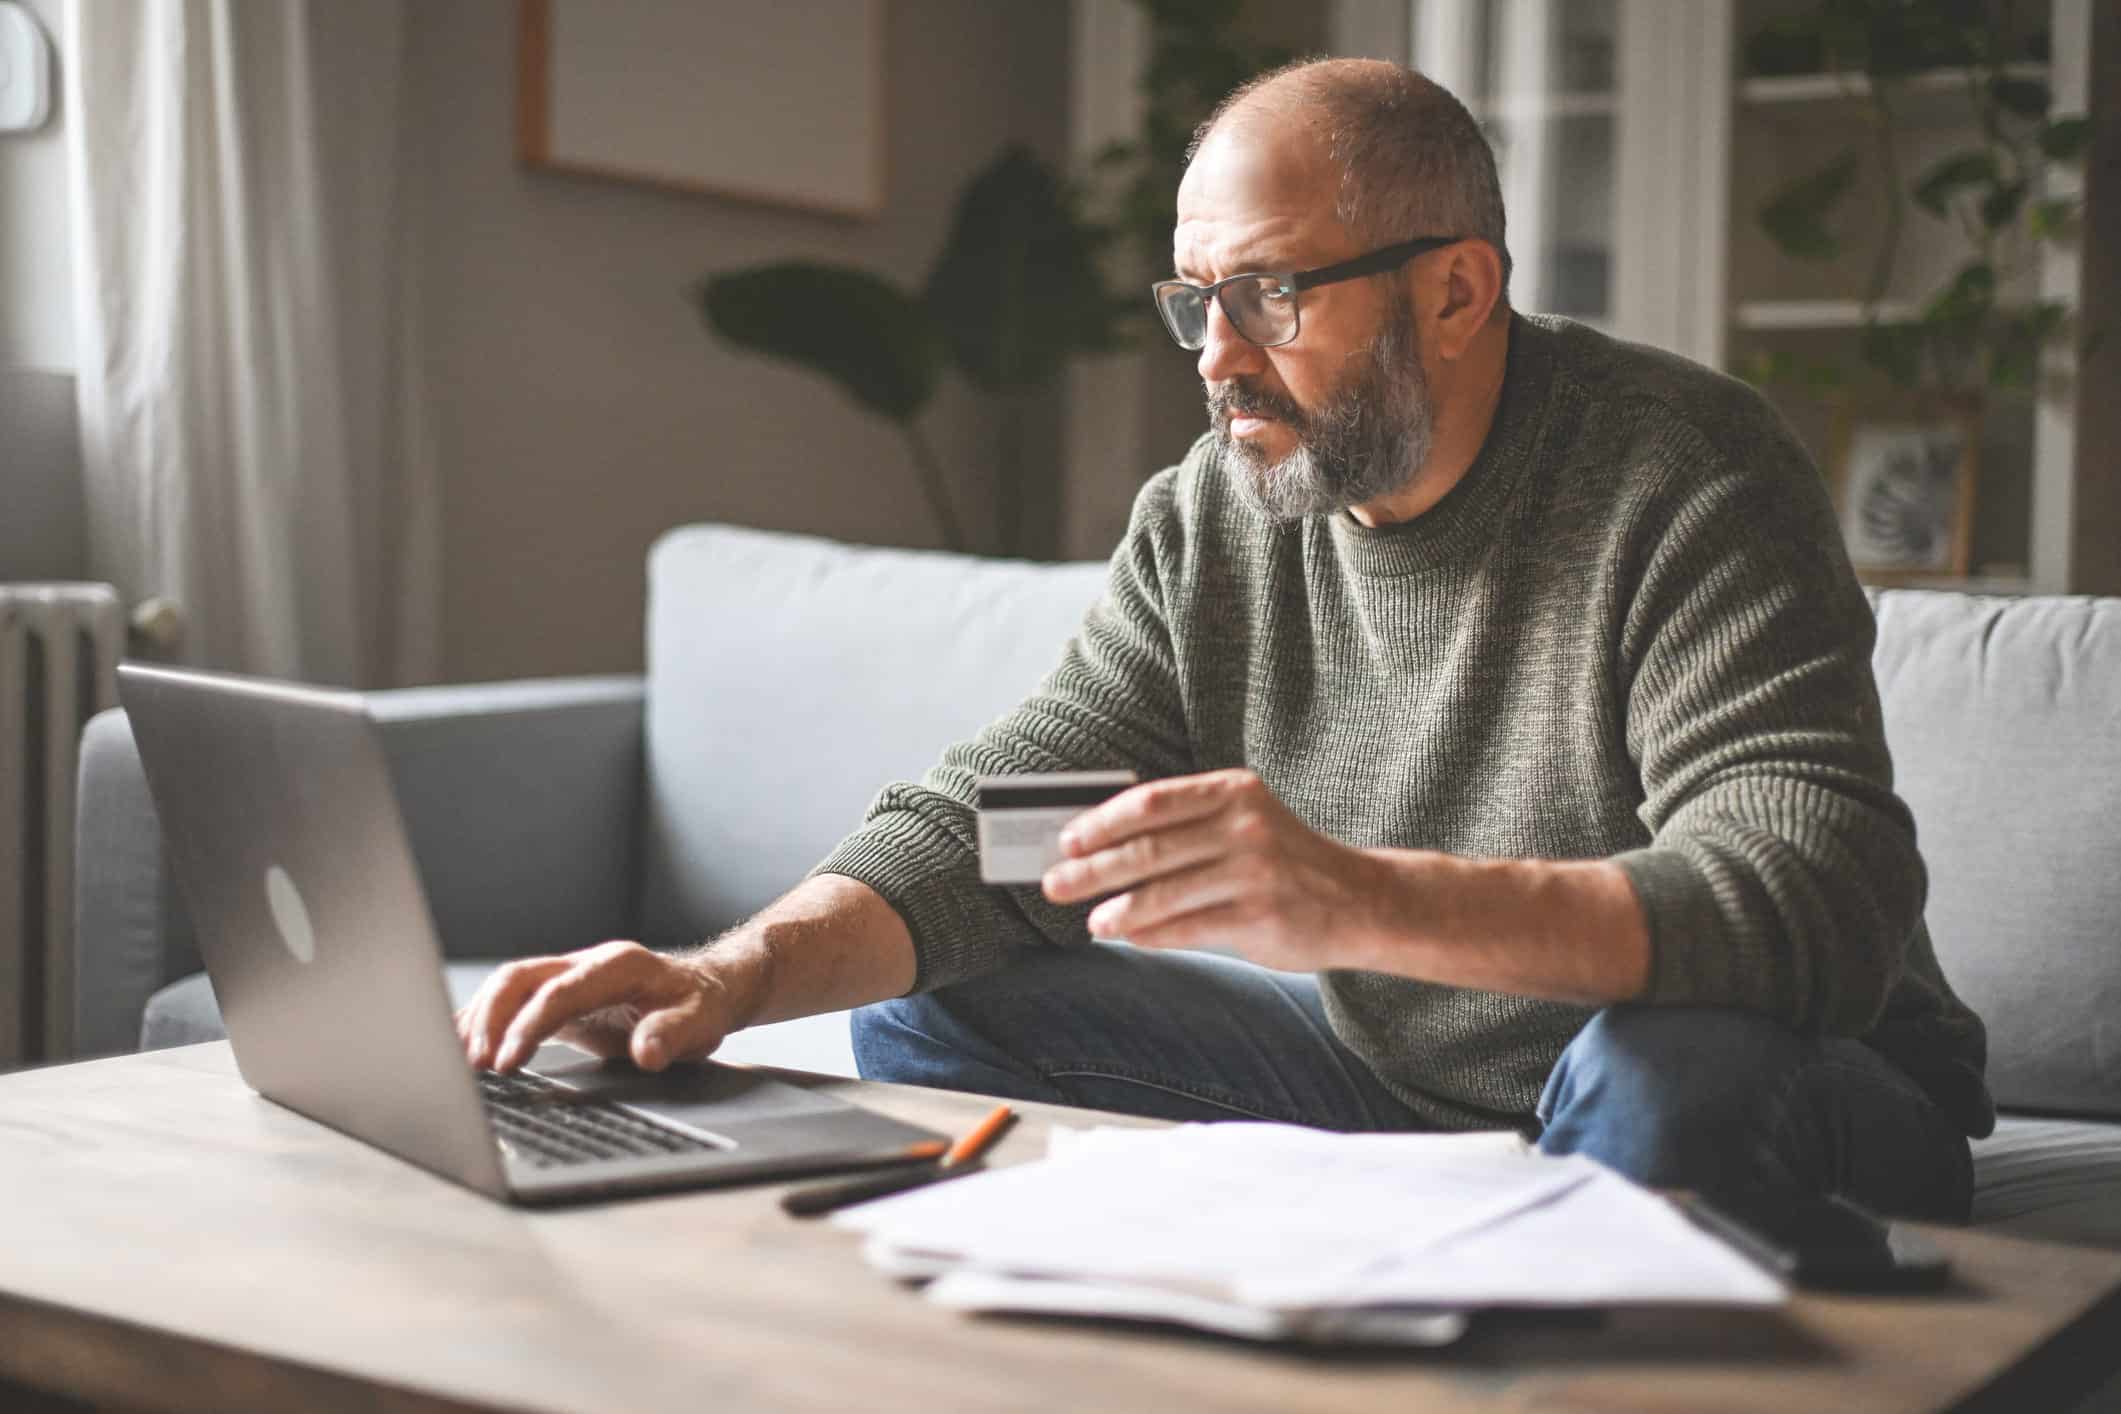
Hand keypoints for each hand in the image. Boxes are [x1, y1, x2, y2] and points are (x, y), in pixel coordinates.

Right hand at [453, 940, 751, 1073]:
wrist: (707, 989)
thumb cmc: (701, 1007)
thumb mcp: (700, 1024)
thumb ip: (671, 1036)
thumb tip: (649, 1052)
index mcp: (618, 966)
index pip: (558, 992)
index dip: (528, 1026)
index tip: (507, 1062)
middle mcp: (587, 964)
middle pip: (520, 978)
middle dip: (491, 1018)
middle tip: (476, 1065)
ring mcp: (570, 976)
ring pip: (510, 985)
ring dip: (481, 1019)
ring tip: (462, 1060)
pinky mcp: (561, 996)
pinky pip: (514, 1000)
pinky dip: (486, 1019)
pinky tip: (464, 1044)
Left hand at [1039, 768, 1394, 971]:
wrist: (1360, 901)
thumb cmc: (1284, 862)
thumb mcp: (1244, 823)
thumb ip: (1186, 829)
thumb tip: (1103, 847)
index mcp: (1233, 791)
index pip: (1152, 801)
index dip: (1102, 821)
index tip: (1066, 839)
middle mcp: (1244, 825)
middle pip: (1149, 848)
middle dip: (1093, 869)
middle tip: (1055, 884)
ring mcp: (1254, 872)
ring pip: (1165, 891)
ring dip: (1117, 908)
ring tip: (1090, 921)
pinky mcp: (1261, 916)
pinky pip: (1190, 927)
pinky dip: (1152, 935)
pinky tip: (1128, 937)